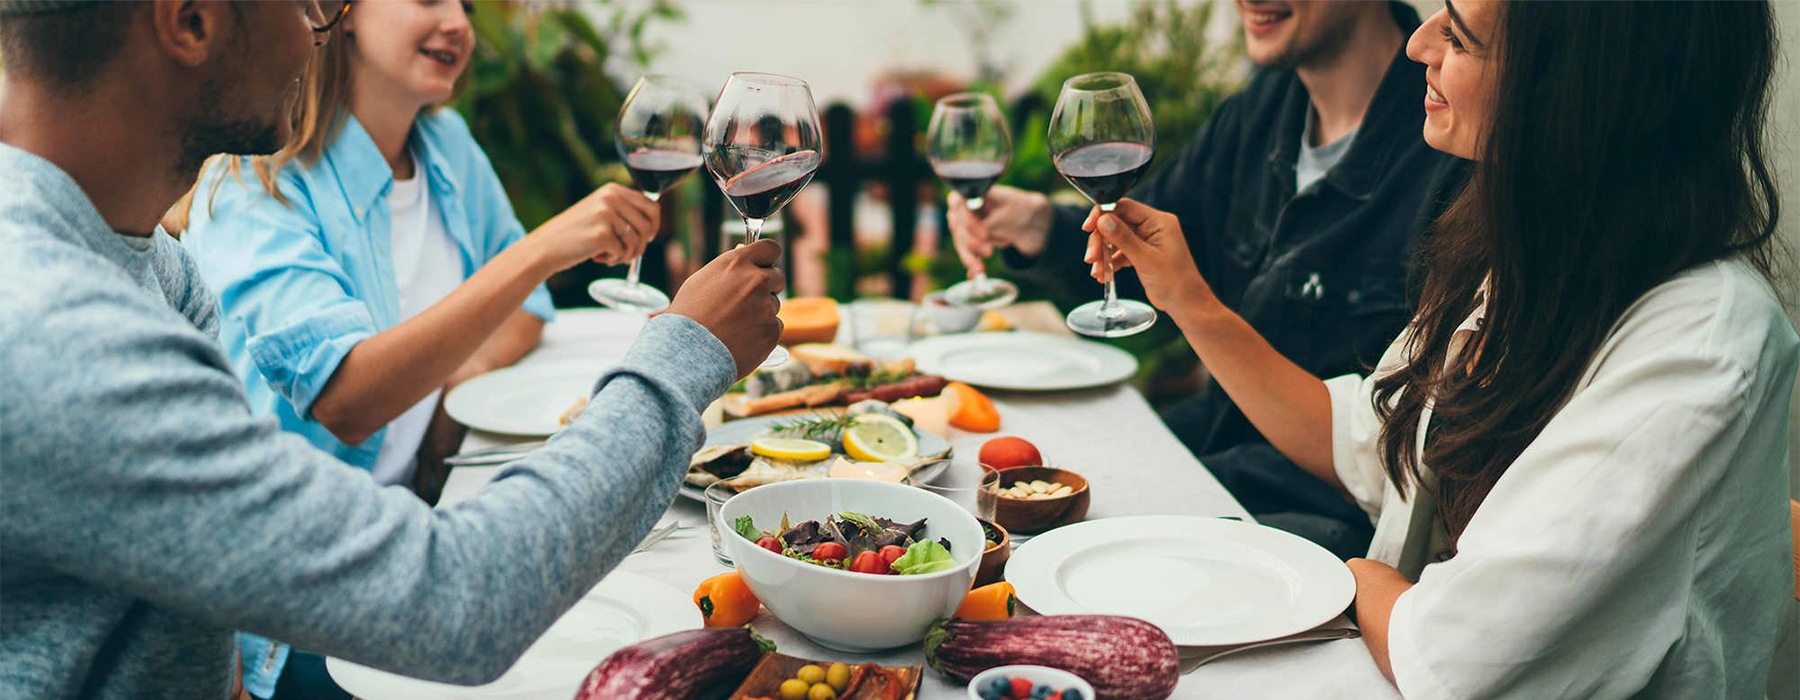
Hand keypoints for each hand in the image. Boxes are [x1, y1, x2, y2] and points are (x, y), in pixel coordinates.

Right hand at [529, 183, 659, 269]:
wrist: (545, 247)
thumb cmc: (574, 234)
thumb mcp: (599, 212)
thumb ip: (622, 211)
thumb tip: (653, 224)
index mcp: (612, 190)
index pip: (652, 206)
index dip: (654, 226)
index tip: (648, 238)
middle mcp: (611, 198)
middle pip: (648, 225)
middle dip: (642, 244)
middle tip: (626, 253)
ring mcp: (606, 214)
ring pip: (637, 241)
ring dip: (627, 255)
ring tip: (610, 256)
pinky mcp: (602, 234)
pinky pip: (623, 252)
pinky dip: (615, 260)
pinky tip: (598, 258)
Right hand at [666, 239, 785, 378]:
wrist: (688, 352)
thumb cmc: (688, 316)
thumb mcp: (702, 281)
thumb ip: (729, 267)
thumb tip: (743, 251)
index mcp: (737, 263)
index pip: (770, 248)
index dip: (767, 259)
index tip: (764, 266)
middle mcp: (756, 281)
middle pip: (778, 277)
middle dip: (768, 286)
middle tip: (747, 301)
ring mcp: (766, 306)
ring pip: (774, 305)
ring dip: (761, 312)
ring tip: (735, 325)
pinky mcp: (772, 330)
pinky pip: (774, 327)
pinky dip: (762, 333)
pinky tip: (741, 339)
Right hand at [946, 185, 1053, 275]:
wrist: (1027, 220)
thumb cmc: (1017, 208)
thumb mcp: (1009, 212)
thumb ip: (992, 220)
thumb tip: (984, 228)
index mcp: (974, 192)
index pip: (958, 203)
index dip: (968, 220)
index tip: (984, 234)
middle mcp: (964, 207)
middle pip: (957, 225)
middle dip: (970, 242)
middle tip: (988, 252)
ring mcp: (965, 224)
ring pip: (959, 241)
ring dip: (968, 257)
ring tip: (980, 269)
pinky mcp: (969, 239)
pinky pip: (966, 251)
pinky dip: (971, 263)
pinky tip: (974, 275)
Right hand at [1082, 198, 1217, 313]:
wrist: (1185, 304)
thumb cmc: (1175, 282)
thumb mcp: (1146, 259)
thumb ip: (1123, 238)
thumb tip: (1103, 219)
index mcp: (1158, 222)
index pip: (1124, 207)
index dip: (1103, 214)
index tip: (1088, 228)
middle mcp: (1152, 227)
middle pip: (1116, 223)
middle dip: (1101, 240)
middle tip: (1091, 257)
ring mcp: (1146, 240)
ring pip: (1115, 239)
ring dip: (1103, 253)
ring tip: (1096, 271)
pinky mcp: (1142, 254)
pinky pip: (1120, 252)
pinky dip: (1110, 263)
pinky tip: (1103, 275)